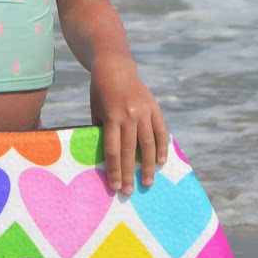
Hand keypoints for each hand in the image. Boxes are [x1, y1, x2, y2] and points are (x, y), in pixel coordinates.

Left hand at [89, 54, 168, 193]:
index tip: (115, 186)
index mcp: (112, 116)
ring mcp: (144, 111)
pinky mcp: (154, 107)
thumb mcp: (95, 110)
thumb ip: (102, 131)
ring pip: (148, 143)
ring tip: (148, 182)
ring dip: (148, 165)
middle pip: (130, 150)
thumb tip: (108, 157)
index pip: (113, 150)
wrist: (115, 66)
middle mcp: (129, 115)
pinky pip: (160, 130)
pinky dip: (162, 147)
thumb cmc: (99, 91)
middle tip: (129, 191)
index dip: (114, 170)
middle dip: (129, 173)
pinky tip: (161, 161)